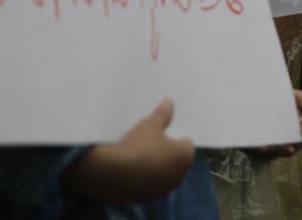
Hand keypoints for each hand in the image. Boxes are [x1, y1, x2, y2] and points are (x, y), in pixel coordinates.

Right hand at [61, 99, 194, 203]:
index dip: (176, 138)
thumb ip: (162, 115)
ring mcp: (163, 189)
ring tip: (141, 157)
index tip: (165, 133)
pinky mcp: (146, 198)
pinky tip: (131, 170)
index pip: (187, 145)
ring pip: (163, 175)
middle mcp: (179, 176)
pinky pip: (149, 185)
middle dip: (168, 154)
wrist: (114, 173)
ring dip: (157, 168)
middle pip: (177, 162)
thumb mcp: (150, 125)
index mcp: (185, 157)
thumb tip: (170, 103)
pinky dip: (144, 179)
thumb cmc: (139, 145)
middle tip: (153, 144)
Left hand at [245, 89, 301, 159]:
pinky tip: (288, 146)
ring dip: (297, 139)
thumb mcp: (283, 96)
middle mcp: (274, 142)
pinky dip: (276, 149)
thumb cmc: (259, 97)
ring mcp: (261, 147)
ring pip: (283, 149)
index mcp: (285, 132)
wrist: (231, 95)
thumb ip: (299, 99)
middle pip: (297, 143)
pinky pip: (263, 151)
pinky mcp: (248, 147)